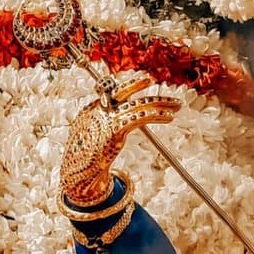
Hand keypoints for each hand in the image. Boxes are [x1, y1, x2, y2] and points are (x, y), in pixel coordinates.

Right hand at [61, 76, 179, 205]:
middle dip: (139, 84)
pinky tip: (169, 117)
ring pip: (138, 104)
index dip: (128, 86)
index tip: (141, 82)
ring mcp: (107, 118)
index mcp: (91, 110)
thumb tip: (118, 130)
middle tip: (152, 79)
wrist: (76, 173)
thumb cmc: (84, 160)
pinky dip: (157, 116)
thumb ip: (104, 129)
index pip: (112, 93)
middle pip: (122, 91)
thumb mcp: (91, 139)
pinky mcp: (115, 129)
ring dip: (160, 103)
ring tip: (176, 104)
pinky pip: (140, 117)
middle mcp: (98, 110)